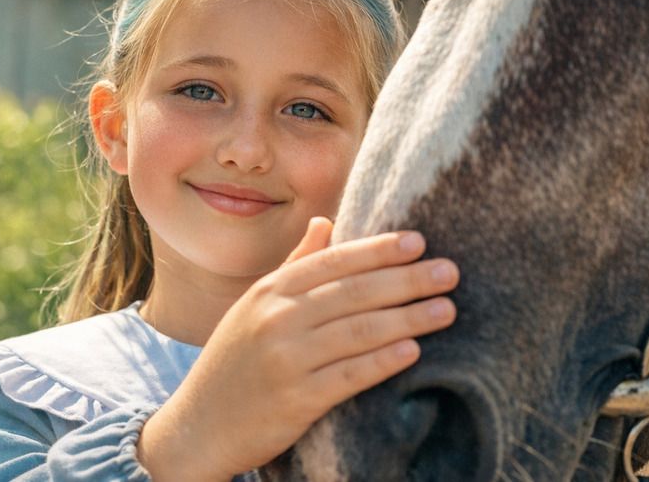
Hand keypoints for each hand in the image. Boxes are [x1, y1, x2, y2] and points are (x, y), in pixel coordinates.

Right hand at [135, 217, 458, 480]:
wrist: (197, 427)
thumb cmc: (233, 362)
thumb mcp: (253, 305)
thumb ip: (294, 265)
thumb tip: (326, 222)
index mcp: (269, 291)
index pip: (333, 261)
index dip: (378, 250)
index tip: (419, 242)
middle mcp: (276, 318)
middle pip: (354, 292)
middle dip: (407, 280)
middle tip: (450, 272)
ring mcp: (285, 359)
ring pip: (358, 331)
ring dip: (408, 318)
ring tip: (446, 309)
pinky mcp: (295, 401)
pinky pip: (348, 376)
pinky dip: (383, 362)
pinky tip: (413, 351)